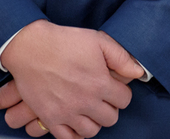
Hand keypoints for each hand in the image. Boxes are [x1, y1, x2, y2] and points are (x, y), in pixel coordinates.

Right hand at [0, 20, 140, 137]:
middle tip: (101, 97)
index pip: (125, 100)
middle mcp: (86, 102)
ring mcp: (67, 112)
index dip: (121, 92)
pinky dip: (75, 134)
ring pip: (92, 131)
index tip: (113, 86)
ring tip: (89, 109)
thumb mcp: (98, 40)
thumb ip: (121, 57)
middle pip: (111, 118)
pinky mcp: (50, 118)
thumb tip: (138, 72)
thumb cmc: (64, 41)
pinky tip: (75, 121)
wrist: (31, 47)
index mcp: (100, 83)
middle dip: (109, 107)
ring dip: (93, 121)